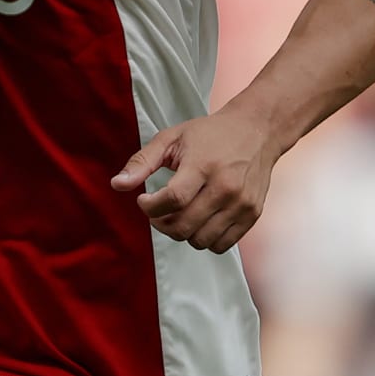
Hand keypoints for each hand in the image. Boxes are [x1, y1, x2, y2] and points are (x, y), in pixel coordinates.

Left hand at [111, 108, 276, 253]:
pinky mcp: (252, 215)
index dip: (150, 208)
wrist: (257, 130)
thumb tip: (117, 185)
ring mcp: (241, 204)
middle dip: (161, 223)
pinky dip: (204, 239)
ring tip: (179, 214)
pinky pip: (221, 245)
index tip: (144, 201)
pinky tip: (199, 220)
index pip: (172, 200)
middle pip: (184, 226)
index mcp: (203, 165)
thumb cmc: (210, 134)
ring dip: (182, 233)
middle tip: (157, 211)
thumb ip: (142, 161)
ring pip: (200, 240)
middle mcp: (225, 187)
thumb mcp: (172, 138)